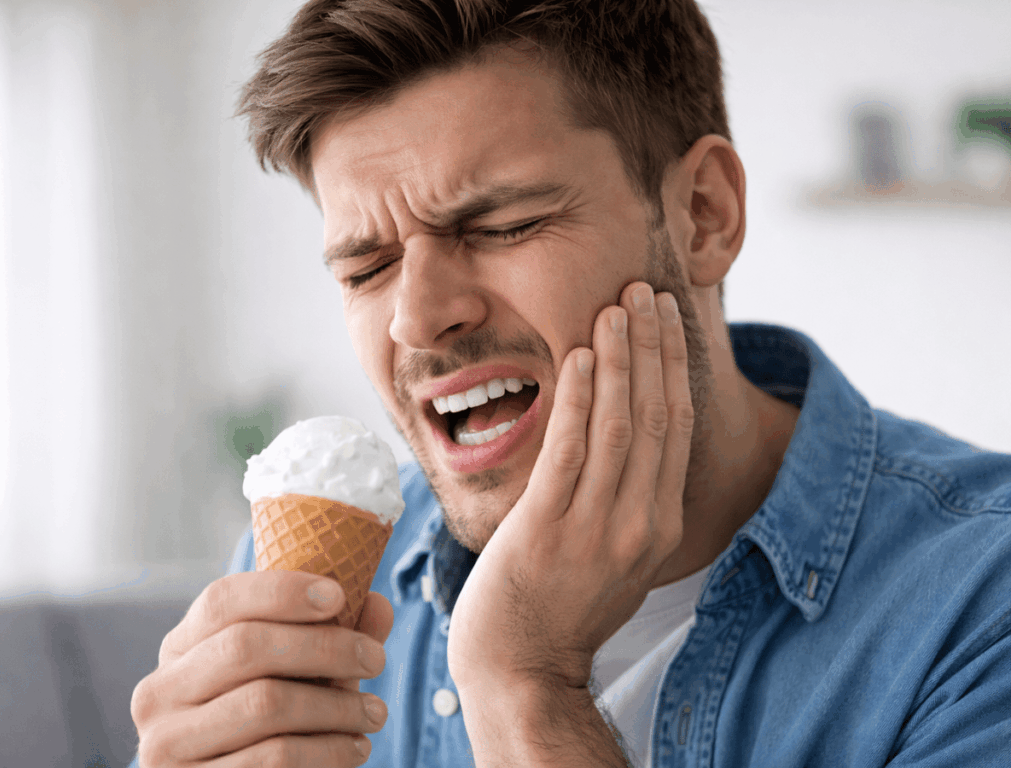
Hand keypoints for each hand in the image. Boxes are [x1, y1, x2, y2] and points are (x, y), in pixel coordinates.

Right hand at [131, 570, 392, 766]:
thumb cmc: (275, 724)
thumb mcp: (300, 674)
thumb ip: (335, 637)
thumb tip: (378, 604)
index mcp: (181, 648)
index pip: (221, 600)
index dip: (281, 591)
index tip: (339, 595)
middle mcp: (159, 692)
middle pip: (245, 646)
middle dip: (325, 647)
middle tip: (375, 659)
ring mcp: (165, 744)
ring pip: (265, 703)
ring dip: (336, 706)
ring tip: (375, 712)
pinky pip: (272, 758)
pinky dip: (327, 750)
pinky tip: (354, 748)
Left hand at [447, 282, 692, 690]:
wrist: (522, 664)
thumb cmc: (563, 604)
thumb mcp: (618, 556)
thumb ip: (631, 500)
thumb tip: (627, 433)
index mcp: (660, 526)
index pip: (676, 429)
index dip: (673, 368)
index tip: (666, 319)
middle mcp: (639, 524)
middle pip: (656, 417)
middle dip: (652, 348)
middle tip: (644, 292)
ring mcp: (595, 528)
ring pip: (619, 426)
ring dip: (619, 361)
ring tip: (615, 308)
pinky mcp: (548, 529)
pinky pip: (570, 451)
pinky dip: (580, 399)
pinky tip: (581, 357)